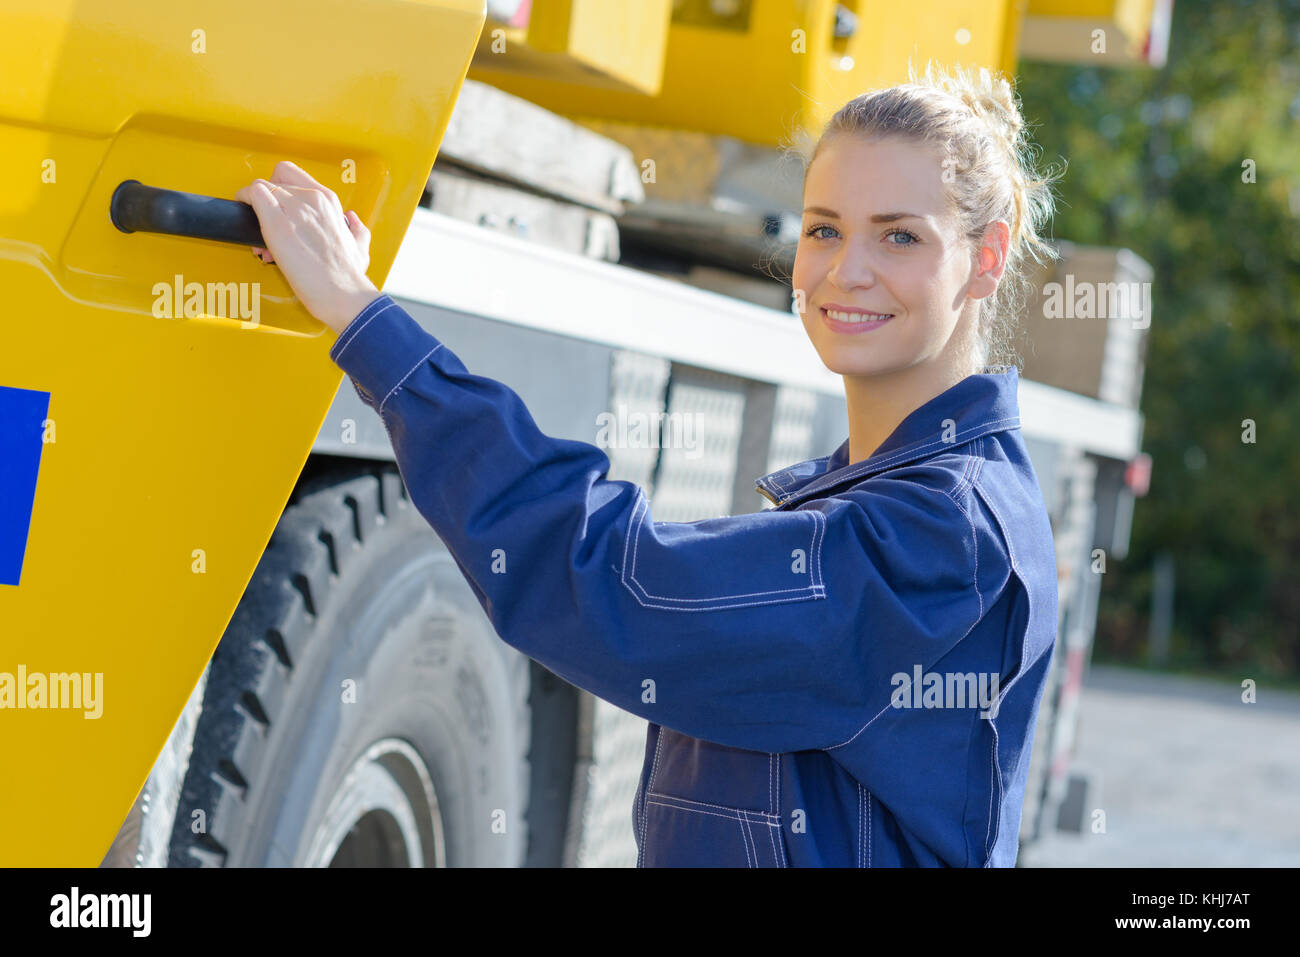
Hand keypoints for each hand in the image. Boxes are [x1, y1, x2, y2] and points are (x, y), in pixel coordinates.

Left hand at [235, 161, 381, 333]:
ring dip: (254, 205)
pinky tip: (246, 220)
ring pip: (260, 186)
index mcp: (328, 201)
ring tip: (259, 233)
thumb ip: (357, 229)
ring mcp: (292, 208)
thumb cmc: (349, 275)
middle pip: (274, 180)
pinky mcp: (276, 223)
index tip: (279, 203)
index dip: (280, 186)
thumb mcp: (361, 246)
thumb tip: (352, 220)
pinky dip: (245, 203)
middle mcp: (310, 198)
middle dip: (267, 198)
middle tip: (267, 219)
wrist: (342, 292)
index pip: (292, 174)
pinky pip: (253, 195)